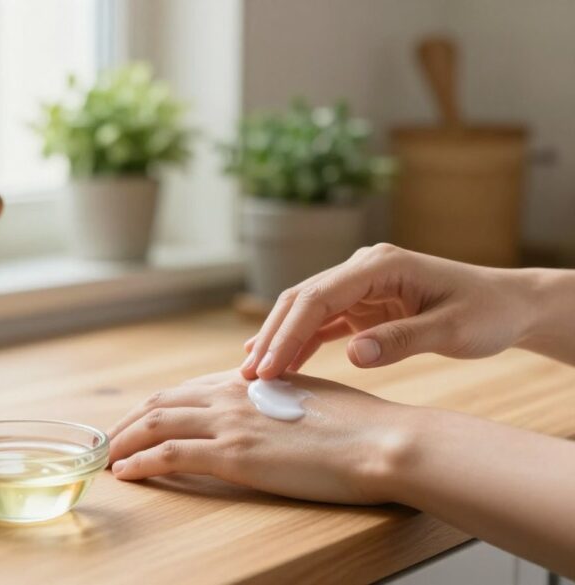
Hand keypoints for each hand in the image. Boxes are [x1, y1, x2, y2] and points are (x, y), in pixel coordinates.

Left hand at [107, 369, 411, 503]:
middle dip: (129, 422)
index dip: (158, 405)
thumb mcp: (307, 397)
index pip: (186, 390)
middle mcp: (230, 394)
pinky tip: (125, 473)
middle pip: (161, 403)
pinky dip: (140, 463)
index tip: (141, 420)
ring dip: (123, 441)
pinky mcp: (232, 455)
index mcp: (248, 380)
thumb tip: (263, 406)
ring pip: (155, 424)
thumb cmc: (357, 425)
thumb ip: (275, 397)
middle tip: (109, 439)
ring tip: (105, 457)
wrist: (379, 441)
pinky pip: (170, 455)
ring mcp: (229, 423)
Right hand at [240, 243, 533, 380]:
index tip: (267, 366)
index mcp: (381, 265)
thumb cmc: (487, 313)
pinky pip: (322, 322)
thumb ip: (402, 340)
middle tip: (248, 376)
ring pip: (305, 310)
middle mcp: (363, 268)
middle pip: (302, 300)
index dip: (288, 332)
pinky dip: (299, 342)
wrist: (508, 305)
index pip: (319, 297)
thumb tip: (354, 355)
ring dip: (280, 341)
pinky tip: (278, 362)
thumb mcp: (452, 330)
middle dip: (272, 337)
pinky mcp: (362, 303)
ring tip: (253, 374)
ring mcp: (360, 284)